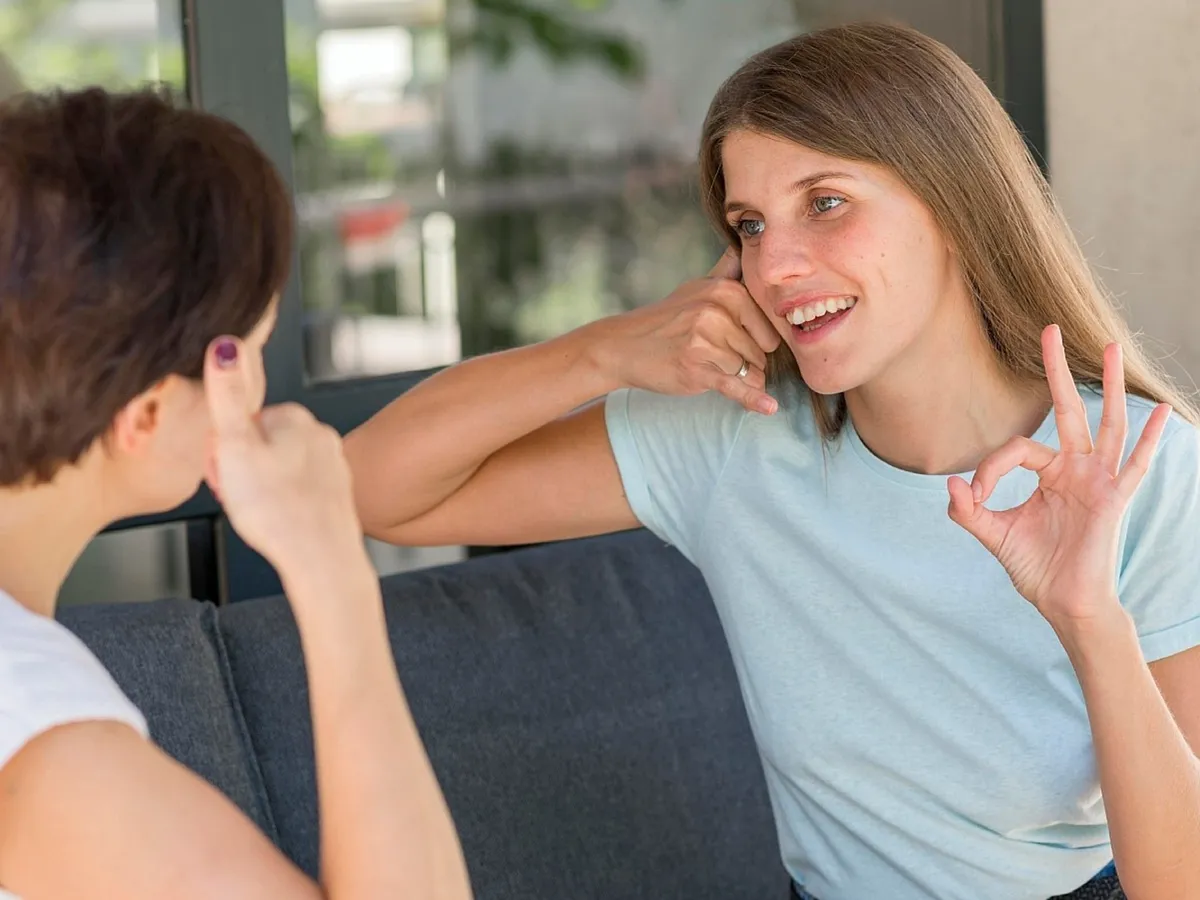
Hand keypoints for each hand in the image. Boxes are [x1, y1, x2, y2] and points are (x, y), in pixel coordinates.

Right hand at [203, 336, 364, 572]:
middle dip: (241, 469)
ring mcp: (331, 464)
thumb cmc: (277, 508)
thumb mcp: (235, 446)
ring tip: (259, 512)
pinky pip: (294, 491)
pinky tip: (279, 521)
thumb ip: (226, 396)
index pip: (241, 424)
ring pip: (275, 470)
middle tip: (240, 496)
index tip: (225, 470)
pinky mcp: (335, 493)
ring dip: (258, 489)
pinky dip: (282, 504)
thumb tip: (224, 345)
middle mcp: (319, 435)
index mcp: (295, 418)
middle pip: (258, 446)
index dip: (224, 451)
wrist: (320, 558)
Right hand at [587, 249, 782, 413]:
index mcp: (726, 290)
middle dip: (748, 361)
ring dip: (738, 379)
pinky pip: (736, 386)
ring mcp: (706, 341)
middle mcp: (718, 312)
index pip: (769, 326)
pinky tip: (768, 408)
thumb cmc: (665, 319)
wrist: (623, 346)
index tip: (734, 342)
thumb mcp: (695, 287)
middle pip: (762, 352)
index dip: (757, 340)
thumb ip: (725, 270)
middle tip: (716, 357)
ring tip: (708, 368)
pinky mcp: (696, 369)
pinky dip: (753, 399)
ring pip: (750, 372)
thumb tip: (745, 242)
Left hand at [947, 325, 1170, 629]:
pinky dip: (1150, 439)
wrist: (1064, 603)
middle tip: (1049, 329)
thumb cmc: (1036, 568)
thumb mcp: (994, 535)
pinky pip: (1137, 464)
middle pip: (1068, 409)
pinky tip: (1161, 411)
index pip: (1017, 448)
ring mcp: (1099, 480)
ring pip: (1107, 423)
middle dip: (1057, 370)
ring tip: (1111, 347)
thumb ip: (969, 512)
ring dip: (1110, 386)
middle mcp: (1077, 469)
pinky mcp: (1115, 498)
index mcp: (1049, 473)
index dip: (990, 469)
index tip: (975, 496)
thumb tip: (952, 485)